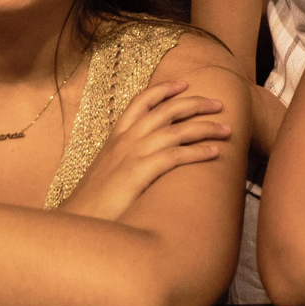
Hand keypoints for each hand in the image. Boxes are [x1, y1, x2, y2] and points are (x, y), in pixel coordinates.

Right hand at [60, 80, 229, 220]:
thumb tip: (151, 153)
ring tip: (226, 129)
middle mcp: (125, 140)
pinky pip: (176, 155)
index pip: (141, 102)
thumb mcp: (109, 169)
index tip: (184, 84)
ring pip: (177, 130)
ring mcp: (132, 155)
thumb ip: (127, 156)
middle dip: (196, 103)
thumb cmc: (96, 200)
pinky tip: (215, 153)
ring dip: (206, 127)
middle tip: (219, 104)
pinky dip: (199, 151)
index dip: (164, 89)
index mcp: (116, 137)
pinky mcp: (138, 173)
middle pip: (167, 110)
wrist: (78, 222)